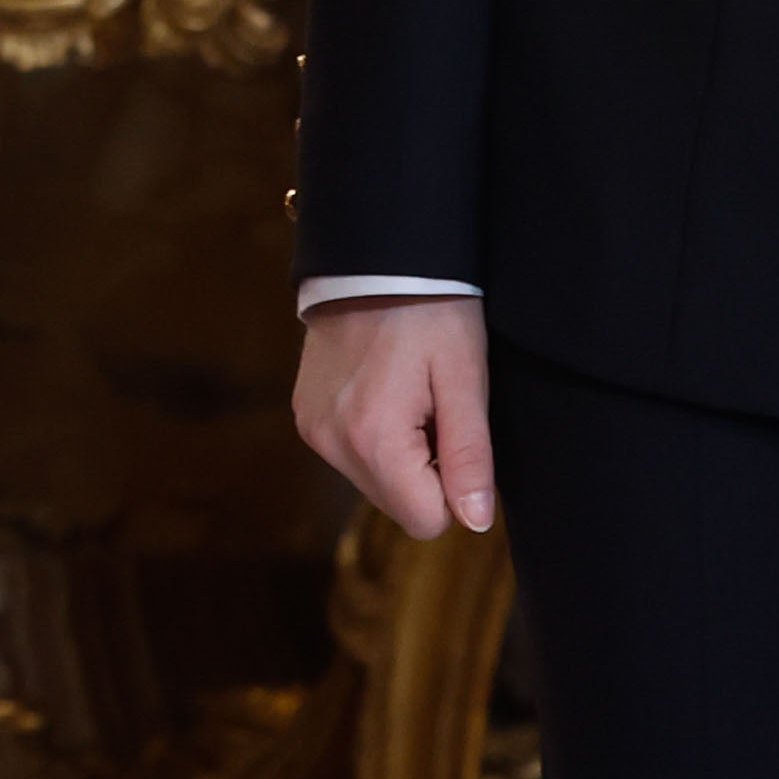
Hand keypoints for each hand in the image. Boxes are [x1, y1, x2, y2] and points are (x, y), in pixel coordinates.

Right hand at [293, 293, 496, 542]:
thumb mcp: (465, 378)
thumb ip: (470, 456)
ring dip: (399, 454)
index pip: (427, 521)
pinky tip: (383, 389)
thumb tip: (475, 522)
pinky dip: (372, 435)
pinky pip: (350, 454)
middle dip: (424, 471)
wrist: (374, 256)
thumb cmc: (432, 311)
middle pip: (397, 504)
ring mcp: (311, 428)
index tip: (452, 428)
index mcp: (373, 440)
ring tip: (408, 392)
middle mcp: (330, 442)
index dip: (452, 484)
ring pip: (374, 481)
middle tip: (432, 406)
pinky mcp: (303, 414)